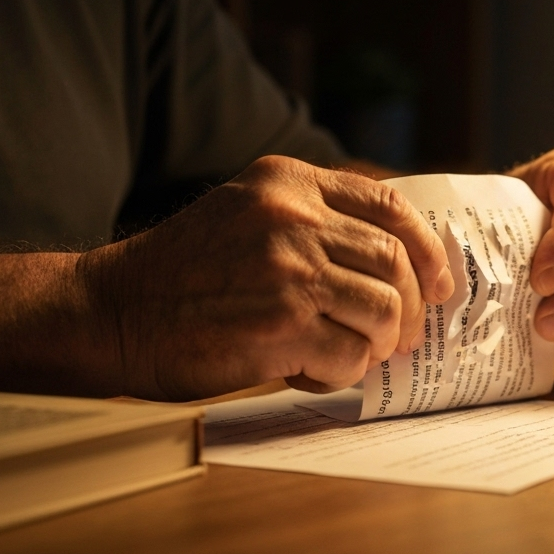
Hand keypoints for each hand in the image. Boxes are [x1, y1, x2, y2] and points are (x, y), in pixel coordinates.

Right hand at [81, 156, 453, 399]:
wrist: (115, 309)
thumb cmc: (189, 267)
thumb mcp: (250, 209)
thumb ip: (315, 216)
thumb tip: (400, 259)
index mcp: (290, 182)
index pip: (389, 204)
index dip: (426, 247)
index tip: (439, 280)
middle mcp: (292, 218)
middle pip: (395, 262)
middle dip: (414, 305)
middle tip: (407, 333)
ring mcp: (288, 272)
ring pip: (384, 310)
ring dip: (382, 342)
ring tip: (362, 352)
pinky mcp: (279, 327)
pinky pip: (350, 356)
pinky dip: (345, 371)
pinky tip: (316, 369)